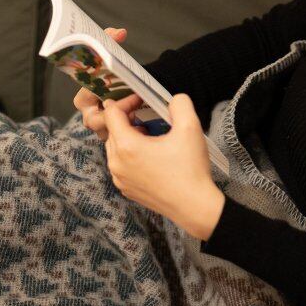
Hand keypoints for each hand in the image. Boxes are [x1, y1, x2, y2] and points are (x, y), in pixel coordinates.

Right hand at [73, 27, 143, 140]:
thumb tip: (120, 32)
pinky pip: (123, 140)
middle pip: (96, 121)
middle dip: (116, 111)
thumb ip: (110, 41)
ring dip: (126, 123)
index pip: (82, 99)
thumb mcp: (111, 59)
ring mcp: (103, 131)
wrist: (130, 96)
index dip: (94, 94)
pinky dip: (134, 132)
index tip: (110, 86)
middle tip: (134, 100)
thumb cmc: (115, 79)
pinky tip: (145, 125)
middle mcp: (91, 117)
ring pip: (111, 132)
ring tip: (142, 112)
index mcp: (84, 99)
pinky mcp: (117, 139)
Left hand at [103, 93, 224, 240]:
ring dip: (128, 138)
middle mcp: (116, 163)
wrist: (194, 206)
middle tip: (148, 120)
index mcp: (126, 146)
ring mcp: (119, 179)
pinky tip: (150, 158)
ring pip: (114, 149)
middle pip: (111, 131)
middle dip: (127, 120)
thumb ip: (179, 104)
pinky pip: (120, 166)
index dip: (126, 102)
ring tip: (150, 139)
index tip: (142, 101)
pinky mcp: (126, 190)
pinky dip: (130, 157)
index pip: (111, 113)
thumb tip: (173, 99)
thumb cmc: (190, 169)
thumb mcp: (190, 128)